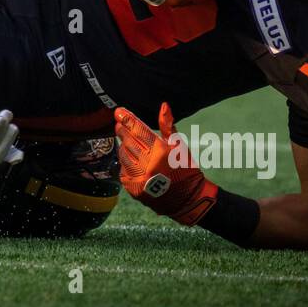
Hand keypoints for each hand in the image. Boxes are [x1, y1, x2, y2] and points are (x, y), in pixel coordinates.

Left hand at [115, 103, 216, 224]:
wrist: (188, 201)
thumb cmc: (185, 170)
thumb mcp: (179, 146)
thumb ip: (168, 126)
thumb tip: (164, 105)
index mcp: (160, 152)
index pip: (138, 130)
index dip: (127, 119)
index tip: (118, 111)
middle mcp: (147, 165)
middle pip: (127, 141)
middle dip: (122, 130)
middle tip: (120, 123)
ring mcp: (139, 178)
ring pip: (123, 155)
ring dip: (123, 146)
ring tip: (126, 141)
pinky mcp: (134, 189)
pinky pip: (123, 171)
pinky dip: (125, 163)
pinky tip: (131, 160)